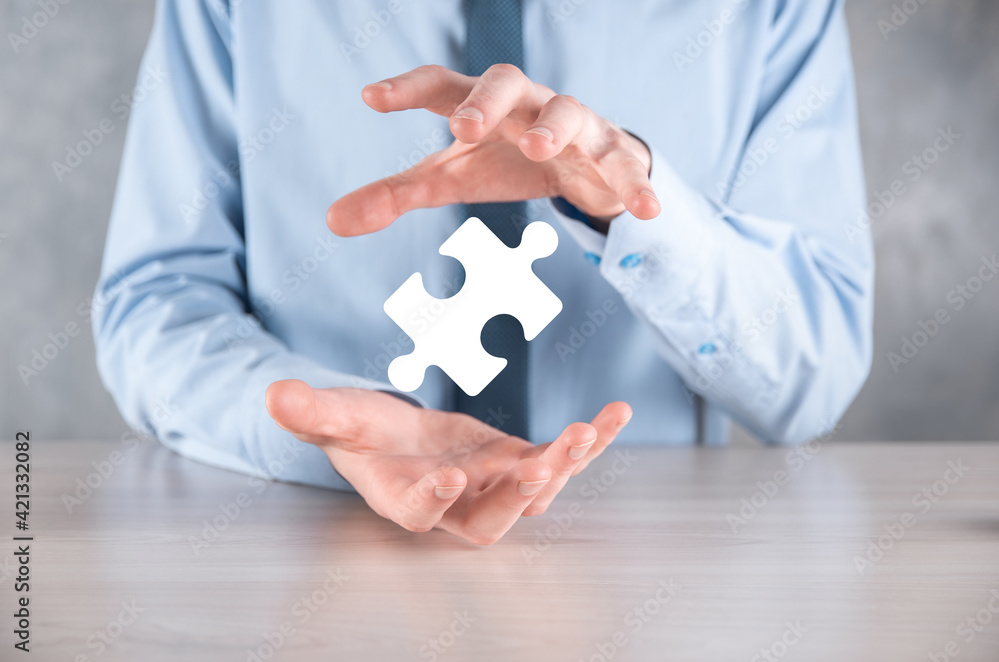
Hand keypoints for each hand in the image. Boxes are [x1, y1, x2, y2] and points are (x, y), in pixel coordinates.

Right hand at [265, 380, 631, 544]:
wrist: (395, 436)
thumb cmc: (360, 432)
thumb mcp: (335, 416)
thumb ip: (311, 411)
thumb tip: (275, 395)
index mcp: (404, 499)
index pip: (418, 513)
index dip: (434, 501)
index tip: (450, 477)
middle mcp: (455, 504)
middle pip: (490, 519)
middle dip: (516, 495)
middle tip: (538, 463)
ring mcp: (493, 486)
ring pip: (535, 492)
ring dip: (564, 464)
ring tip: (588, 429)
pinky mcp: (518, 462)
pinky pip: (560, 458)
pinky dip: (591, 441)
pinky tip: (617, 414)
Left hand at [327, 64, 659, 236]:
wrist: (577, 160)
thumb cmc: (502, 157)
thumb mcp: (449, 177)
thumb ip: (395, 194)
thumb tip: (331, 222)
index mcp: (479, 104)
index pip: (441, 85)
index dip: (407, 88)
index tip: (371, 98)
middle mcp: (525, 103)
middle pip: (507, 82)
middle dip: (486, 101)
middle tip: (461, 127)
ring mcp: (572, 123)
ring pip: (568, 111)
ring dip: (554, 126)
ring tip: (538, 147)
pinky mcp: (610, 151)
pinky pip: (623, 162)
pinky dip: (633, 182)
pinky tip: (646, 210)